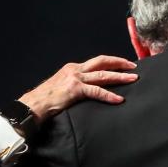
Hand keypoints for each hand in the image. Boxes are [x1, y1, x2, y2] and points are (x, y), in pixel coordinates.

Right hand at [18, 55, 137, 121]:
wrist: (33, 104)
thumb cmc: (47, 99)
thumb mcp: (63, 87)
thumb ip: (77, 85)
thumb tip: (90, 89)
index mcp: (73, 68)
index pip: (96, 62)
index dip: (111, 62)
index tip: (124, 64)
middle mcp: (75, 69)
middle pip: (102, 62)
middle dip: (120, 63)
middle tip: (134, 66)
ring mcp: (75, 78)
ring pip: (102, 75)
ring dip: (119, 77)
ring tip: (133, 79)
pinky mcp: (75, 89)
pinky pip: (96, 91)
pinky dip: (109, 95)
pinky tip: (118, 99)